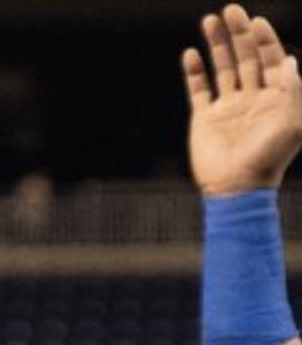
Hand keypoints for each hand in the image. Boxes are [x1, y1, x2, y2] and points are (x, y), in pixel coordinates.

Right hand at [185, 5, 301, 193]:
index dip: (265, 38)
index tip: (256, 22)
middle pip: (246, 57)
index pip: (270, 58)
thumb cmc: (268, 158)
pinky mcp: (204, 120)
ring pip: (222, 68)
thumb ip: (291, 89)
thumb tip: (287, 60)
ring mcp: (227, 108)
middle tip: (231, 10)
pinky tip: (190, 54)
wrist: (237, 188)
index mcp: (273, 97)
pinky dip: (194, 72)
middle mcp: (251, 98)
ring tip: (210, 20)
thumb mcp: (291, 121)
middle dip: (239, 33)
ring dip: (217, 44)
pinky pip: (198, 91)